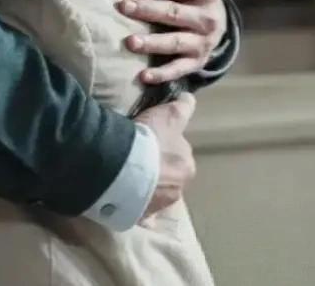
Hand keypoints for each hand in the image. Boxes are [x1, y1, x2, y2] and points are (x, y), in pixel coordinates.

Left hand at [117, 0, 225, 83]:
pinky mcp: (198, 61)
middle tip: (122, 7)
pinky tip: (143, 76)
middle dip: (146, 10)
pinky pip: (180, 69)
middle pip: (173, 13)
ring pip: (175, 42)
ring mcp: (204, 42)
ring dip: (152, 43)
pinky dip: (162, 74)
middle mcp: (208, 18)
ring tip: (130, 42)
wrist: (219, 14)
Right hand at [136, 93, 195, 216]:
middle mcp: (178, 189)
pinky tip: (124, 195)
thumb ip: (183, 108)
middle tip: (138, 156)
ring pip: (155, 191)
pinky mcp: (141, 216)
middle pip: (168, 175)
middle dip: (158, 168)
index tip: (150, 140)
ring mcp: (159, 205)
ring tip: (127, 172)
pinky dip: (134, 202)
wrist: (124, 165)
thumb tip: (190, 99)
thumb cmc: (150, 138)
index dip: (164, 146)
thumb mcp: (170, 114)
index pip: (179, 155)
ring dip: (146, 184)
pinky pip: (139, 209)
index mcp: (187, 167)